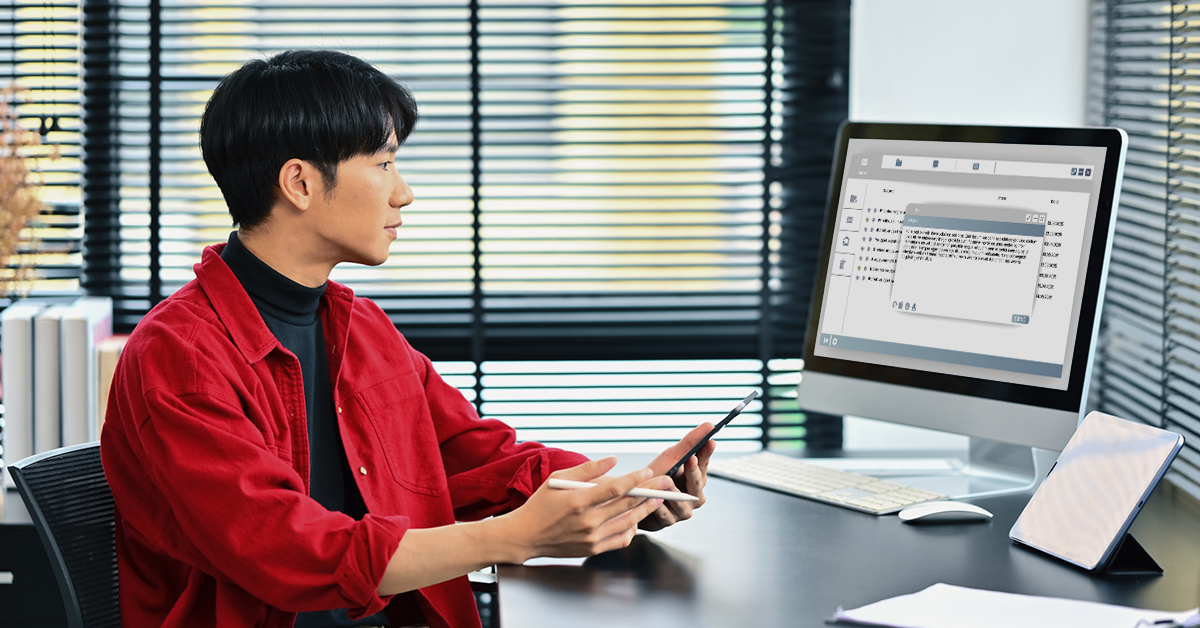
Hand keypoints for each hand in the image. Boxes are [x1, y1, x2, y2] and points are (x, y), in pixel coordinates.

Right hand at [495, 457, 663, 561]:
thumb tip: (613, 460)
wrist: (526, 536)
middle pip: (627, 505)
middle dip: (650, 492)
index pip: (615, 488)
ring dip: (646, 510)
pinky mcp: (592, 549)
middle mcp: (587, 521)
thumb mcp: (558, 479)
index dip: (635, 479)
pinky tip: (637, 519)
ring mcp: (591, 538)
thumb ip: (587, 469)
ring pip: (628, 522)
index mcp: (578, 501)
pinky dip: (632, 529)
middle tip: (666, 483)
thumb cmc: (540, 505)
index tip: (648, 471)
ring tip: (658, 499)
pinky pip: (621, 539)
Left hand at [637, 423, 715, 530]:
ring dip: (674, 490)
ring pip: (681, 501)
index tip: (710, 441)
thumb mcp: (671, 457)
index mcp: (697, 479)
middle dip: (693, 472)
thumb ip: (690, 443)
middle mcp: (693, 497)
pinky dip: (658, 505)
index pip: (704, 464)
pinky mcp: (668, 521)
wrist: (632, 497)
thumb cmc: (655, 475)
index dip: (707, 453)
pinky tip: (653, 499)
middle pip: (697, 485)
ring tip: (667, 480)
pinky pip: (664, 513)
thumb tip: (710, 425)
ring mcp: (682, 511)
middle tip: (690, 458)